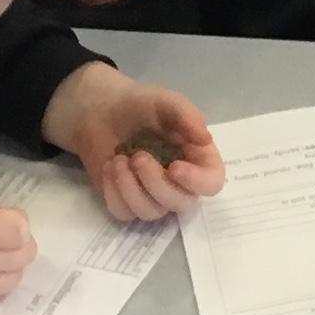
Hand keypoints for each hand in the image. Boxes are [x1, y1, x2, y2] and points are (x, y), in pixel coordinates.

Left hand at [42, 61, 225, 222]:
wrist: (103, 110)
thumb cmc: (141, 105)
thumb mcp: (166, 101)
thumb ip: (187, 116)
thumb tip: (206, 139)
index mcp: (198, 159)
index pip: (211, 183)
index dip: (197, 181)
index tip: (174, 166)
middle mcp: (180, 183)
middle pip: (180, 203)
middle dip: (156, 183)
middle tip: (137, 156)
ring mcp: (153, 196)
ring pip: (150, 212)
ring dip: (131, 188)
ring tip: (118, 160)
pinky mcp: (126, 203)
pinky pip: (124, 213)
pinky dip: (114, 192)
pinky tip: (109, 167)